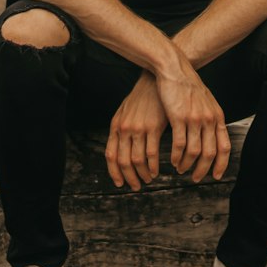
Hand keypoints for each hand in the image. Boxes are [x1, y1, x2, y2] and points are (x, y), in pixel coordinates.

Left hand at [106, 73, 168, 190]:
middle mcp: (124, 129)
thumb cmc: (142, 98)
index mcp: (116, 126)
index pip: (110, 155)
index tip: (120, 183)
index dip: (114, 172)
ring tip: (148, 179)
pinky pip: (151, 154)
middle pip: (123, 161)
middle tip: (137, 186)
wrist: (155, 81)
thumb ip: (121, 130)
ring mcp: (138, 128)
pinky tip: (156, 170)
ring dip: (142, 174)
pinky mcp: (153, 127)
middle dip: (129, 177)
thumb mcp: (126, 112)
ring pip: (137, 160)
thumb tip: (121, 149)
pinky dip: (153, 166)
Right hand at [155, 54, 231, 184]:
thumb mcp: (207, 102)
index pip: (224, 147)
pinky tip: (173, 160)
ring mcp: (194, 119)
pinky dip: (177, 156)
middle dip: (203, 170)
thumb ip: (211, 119)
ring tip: (181, 168)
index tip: (215, 175)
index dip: (221, 164)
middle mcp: (209, 120)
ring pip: (194, 152)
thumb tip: (213, 136)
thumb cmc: (188, 86)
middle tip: (195, 178)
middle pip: (210, 153)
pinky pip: (180, 144)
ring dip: (187, 164)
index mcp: (217, 117)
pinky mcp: (179, 118)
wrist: (175, 70)